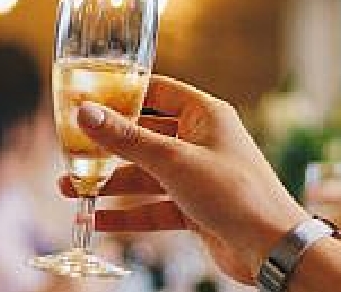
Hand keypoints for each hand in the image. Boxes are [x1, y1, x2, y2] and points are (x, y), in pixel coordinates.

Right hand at [60, 75, 309, 282]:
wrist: (270, 247)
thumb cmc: (236, 193)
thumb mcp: (173, 161)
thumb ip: (126, 140)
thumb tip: (87, 114)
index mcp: (205, 115)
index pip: (156, 92)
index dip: (121, 95)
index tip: (87, 100)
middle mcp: (202, 141)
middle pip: (144, 136)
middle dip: (107, 147)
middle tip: (71, 150)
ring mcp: (198, 176)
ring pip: (145, 174)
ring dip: (110, 183)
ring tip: (70, 189)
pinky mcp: (195, 208)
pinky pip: (152, 206)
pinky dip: (126, 213)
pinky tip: (96, 219)